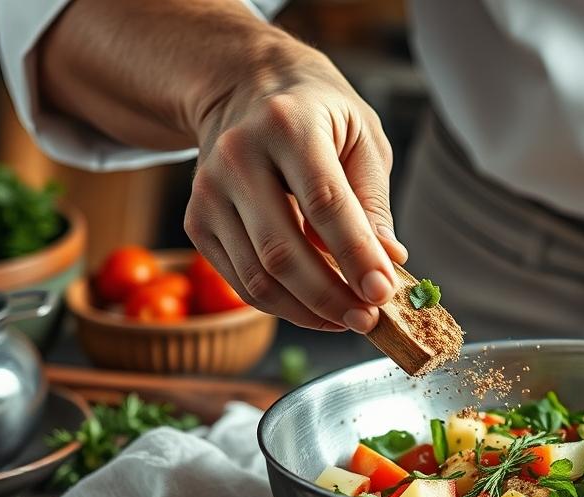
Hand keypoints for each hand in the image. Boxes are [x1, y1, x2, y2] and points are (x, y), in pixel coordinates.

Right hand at [38, 0, 404, 331]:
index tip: (383, 293)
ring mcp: (208, 192)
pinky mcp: (196, 222)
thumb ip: (373, 201)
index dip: (356, 255)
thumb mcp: (362, 137)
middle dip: (331, 297)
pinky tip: (315, 307)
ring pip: (258, 277)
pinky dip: (282, 306)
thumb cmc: (318, 115)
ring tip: (347, 318)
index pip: (325, 203)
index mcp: (288, 124)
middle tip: (368, 320)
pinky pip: (241, 282)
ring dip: (308, 311)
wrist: (245, 89)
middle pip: (282, 251)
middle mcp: (237, 156)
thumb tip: (388, 262)